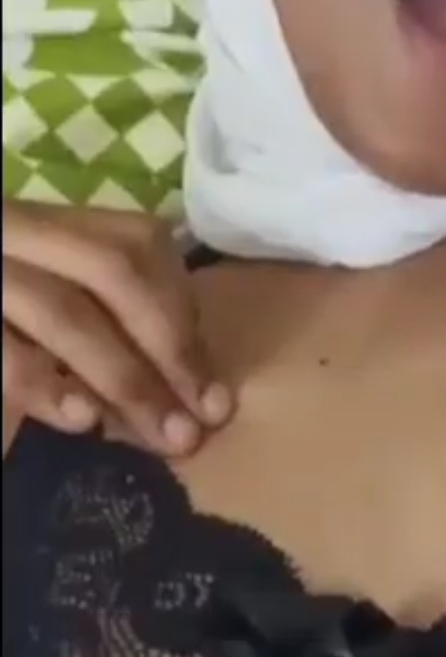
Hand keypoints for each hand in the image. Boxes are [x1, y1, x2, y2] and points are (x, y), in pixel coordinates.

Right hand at [3, 200, 232, 454]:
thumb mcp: (48, 296)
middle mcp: (13, 228)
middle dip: (166, 351)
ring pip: (61, 310)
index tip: (214, 391)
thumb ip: (106, 321)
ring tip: (162, 436)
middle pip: (111, 272)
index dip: (183, 317)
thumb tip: (191, 385)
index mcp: (47, 220)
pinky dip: (43, 385)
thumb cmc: (4, 309)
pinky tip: (80, 420)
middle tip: (198, 426)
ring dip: (121, 379)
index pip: (137, 245)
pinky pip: (2, 348)